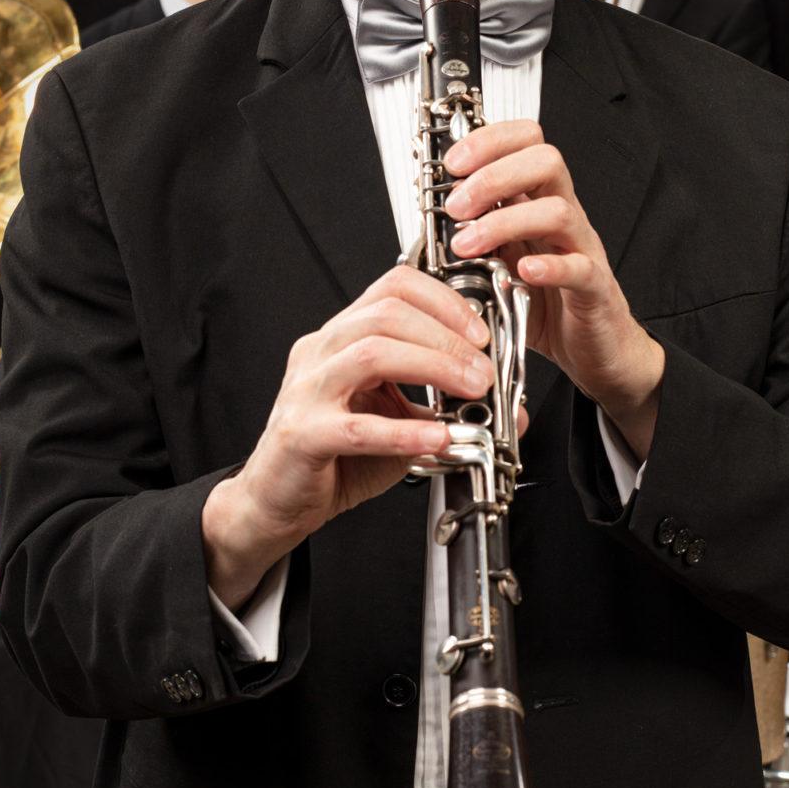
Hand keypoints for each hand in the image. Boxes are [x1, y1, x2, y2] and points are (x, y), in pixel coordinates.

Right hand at [202, 265, 493, 608]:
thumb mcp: (397, 421)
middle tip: (484, 368)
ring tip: (472, 390)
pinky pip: (358, 427)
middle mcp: (321, 353)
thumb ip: (444, 409)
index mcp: (342, 338)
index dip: (443, 301)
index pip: (393, 287)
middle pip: (387, 314)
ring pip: (372, 354)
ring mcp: (307, 391)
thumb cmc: (334, 456)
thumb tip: (510, 411)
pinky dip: (405, 431)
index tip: (480, 332)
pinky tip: (438, 438)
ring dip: (433, 367)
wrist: (278, 500)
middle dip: (447, 336)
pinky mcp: (303, 434)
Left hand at [441, 119, 664, 455]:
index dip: (489, 141)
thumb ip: (477, 232)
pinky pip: (580, 268)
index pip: (527, 142)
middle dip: (493, 175)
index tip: (451, 163)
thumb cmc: (550, 304)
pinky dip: (550, 266)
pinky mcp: (595, 288)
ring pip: (558, 210)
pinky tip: (522, 272)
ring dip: (505, 222)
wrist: (596, 351)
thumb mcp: (501, 260)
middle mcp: (565, 216)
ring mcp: (583, 249)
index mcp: (539, 201)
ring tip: (468, 246)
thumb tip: (432, 212)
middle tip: (456, 206)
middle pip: (546, 161)